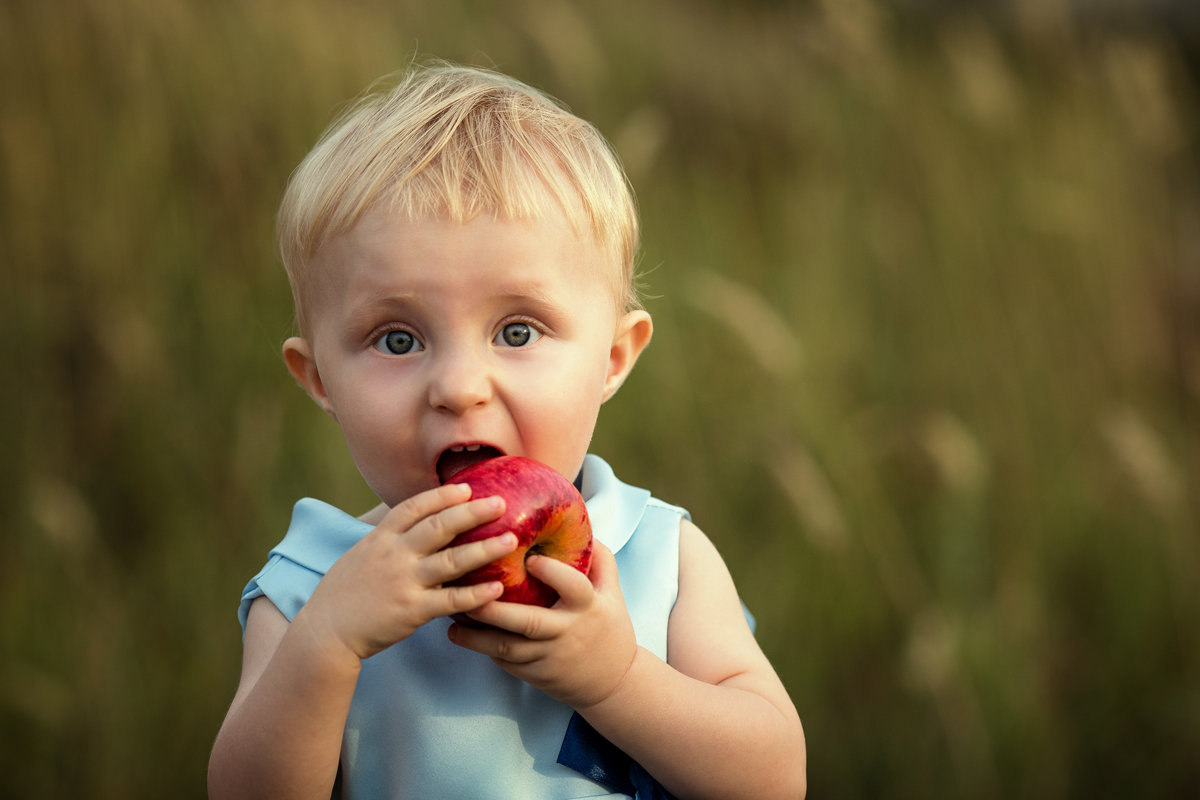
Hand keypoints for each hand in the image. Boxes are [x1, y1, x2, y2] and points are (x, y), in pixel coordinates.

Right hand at [294, 483, 519, 662]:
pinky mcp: (413, 610)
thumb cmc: (342, 595)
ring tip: (511, 539)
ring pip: (451, 560)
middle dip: (472, 512)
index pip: (413, 507)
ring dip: (484, 548)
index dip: (441, 496)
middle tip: (500, 501)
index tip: (466, 487)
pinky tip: (498, 588)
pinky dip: (476, 594)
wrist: (324, 632)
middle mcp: (394, 555)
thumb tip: (409, 526)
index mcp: (380, 539)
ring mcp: (404, 582)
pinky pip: (451, 600)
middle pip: (439, 526)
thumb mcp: (359, 556)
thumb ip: (386, 541)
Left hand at [447, 541, 637, 709]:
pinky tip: (459, 632)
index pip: (573, 587)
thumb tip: (581, 524)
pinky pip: (503, 661)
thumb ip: (599, 559)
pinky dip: (481, 647)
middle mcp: (565, 633)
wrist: (612, 683)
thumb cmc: (609, 628)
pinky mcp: (533, 674)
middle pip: (527, 623)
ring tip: (450, 615)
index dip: (552, 572)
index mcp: (587, 608)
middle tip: (468, 591)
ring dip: (476, 634)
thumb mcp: (613, 592)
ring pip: (506, 648)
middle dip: (495, 609)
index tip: (529, 557)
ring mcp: (547, 657)